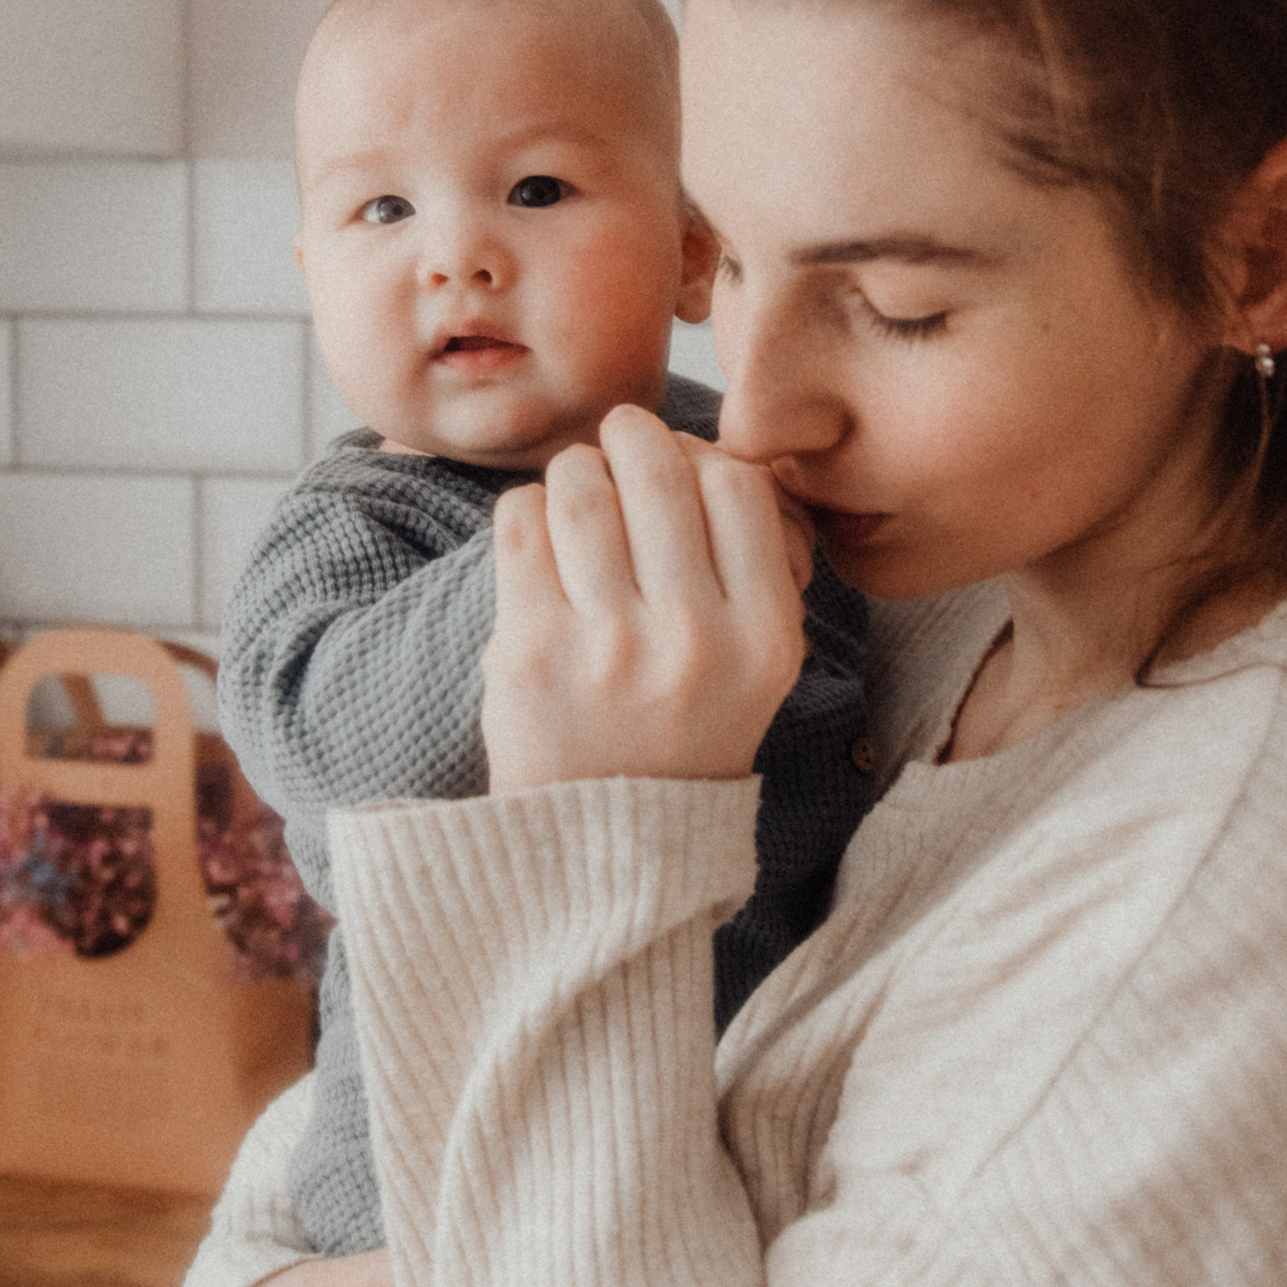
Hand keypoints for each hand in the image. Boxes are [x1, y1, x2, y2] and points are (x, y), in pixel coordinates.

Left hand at [483, 401, 806, 793]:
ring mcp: (609, 647)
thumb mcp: (755, 665)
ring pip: (583, 487)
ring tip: (577, 487)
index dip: (702, 454)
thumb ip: (744, 564)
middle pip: (657, 472)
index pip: (737, 485)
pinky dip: (528, 509)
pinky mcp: (531, 652)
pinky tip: (540, 533)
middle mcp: (694, 639)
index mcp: (765, 637)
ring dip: (575, 470)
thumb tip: (693, 447)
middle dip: (631, 436)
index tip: (680, 462)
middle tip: (619, 438)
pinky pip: (521, 524)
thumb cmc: (679, 734)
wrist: (605, 850)